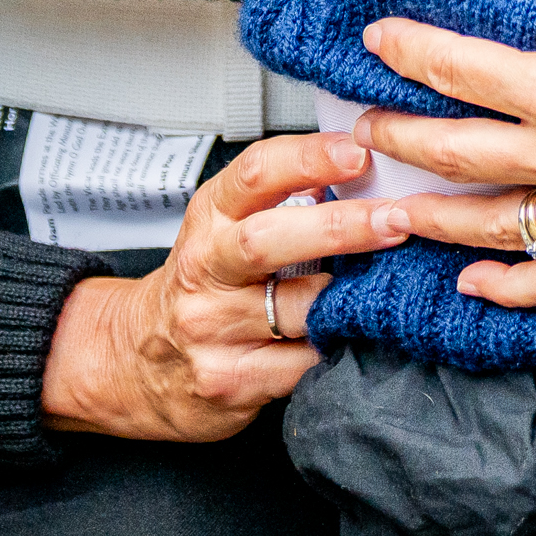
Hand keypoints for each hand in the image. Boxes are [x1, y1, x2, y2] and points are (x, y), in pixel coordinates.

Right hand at [39, 133, 409, 441]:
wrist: (138, 360)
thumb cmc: (201, 286)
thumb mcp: (225, 228)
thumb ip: (282, 200)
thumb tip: (359, 171)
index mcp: (210, 219)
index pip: (254, 174)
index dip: (309, 158)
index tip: (359, 153)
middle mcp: (205, 269)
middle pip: (268, 240)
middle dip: (340, 227)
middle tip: (397, 220)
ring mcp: (212, 328)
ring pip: (294, 309)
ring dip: (349, 298)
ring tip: (391, 285)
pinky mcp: (228, 381)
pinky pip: (299, 365)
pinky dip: (333, 349)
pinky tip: (355, 338)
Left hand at [357, 0, 535, 308]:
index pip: (461, 70)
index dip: (410, 51)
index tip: (376, 40)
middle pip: (456, 153)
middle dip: (398, 140)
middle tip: (359, 131)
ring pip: (492, 226)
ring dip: (432, 219)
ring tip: (387, 208)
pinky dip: (510, 289)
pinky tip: (472, 282)